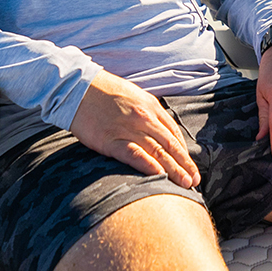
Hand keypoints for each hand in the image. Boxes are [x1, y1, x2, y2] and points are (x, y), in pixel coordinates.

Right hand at [70, 71, 199, 187]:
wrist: (77, 87)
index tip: (190, 166)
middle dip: (184, 164)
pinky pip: (134, 154)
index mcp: (151, 107)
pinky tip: (159, 175)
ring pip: (157, 151)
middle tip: (194, 180)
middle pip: (170, 145)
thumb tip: (159, 130)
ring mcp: (129, 129)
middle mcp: (144, 118)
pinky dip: (148, 165)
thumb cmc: (104, 92)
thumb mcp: (134, 96)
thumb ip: (148, 113)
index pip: (174, 133)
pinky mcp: (111, 140)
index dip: (184, 152)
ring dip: (174, 169)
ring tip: (185, 183)